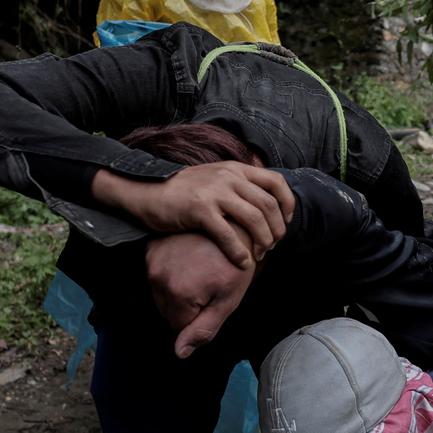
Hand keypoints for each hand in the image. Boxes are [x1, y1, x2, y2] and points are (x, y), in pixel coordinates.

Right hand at [92, 161, 293, 267]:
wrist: (145, 191)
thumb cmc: (181, 190)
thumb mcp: (213, 177)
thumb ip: (236, 184)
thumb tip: (260, 201)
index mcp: (235, 169)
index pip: (276, 182)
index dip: (287, 204)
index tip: (285, 222)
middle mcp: (228, 177)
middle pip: (269, 204)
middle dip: (276, 229)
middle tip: (272, 245)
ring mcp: (214, 192)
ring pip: (254, 219)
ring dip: (263, 241)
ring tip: (259, 254)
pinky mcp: (199, 210)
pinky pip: (229, 235)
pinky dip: (240, 252)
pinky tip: (242, 263)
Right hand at [145, 232, 258, 357]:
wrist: (233, 225)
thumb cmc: (236, 264)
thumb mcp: (228, 300)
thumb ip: (204, 329)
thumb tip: (180, 353)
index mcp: (179, 293)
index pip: (179, 327)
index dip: (199, 317)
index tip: (214, 298)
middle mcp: (159, 278)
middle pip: (167, 311)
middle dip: (187, 305)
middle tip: (208, 283)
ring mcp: (153, 261)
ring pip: (161, 294)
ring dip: (177, 290)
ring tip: (200, 271)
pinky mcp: (151, 249)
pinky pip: (156, 274)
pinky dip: (170, 272)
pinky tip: (189, 262)